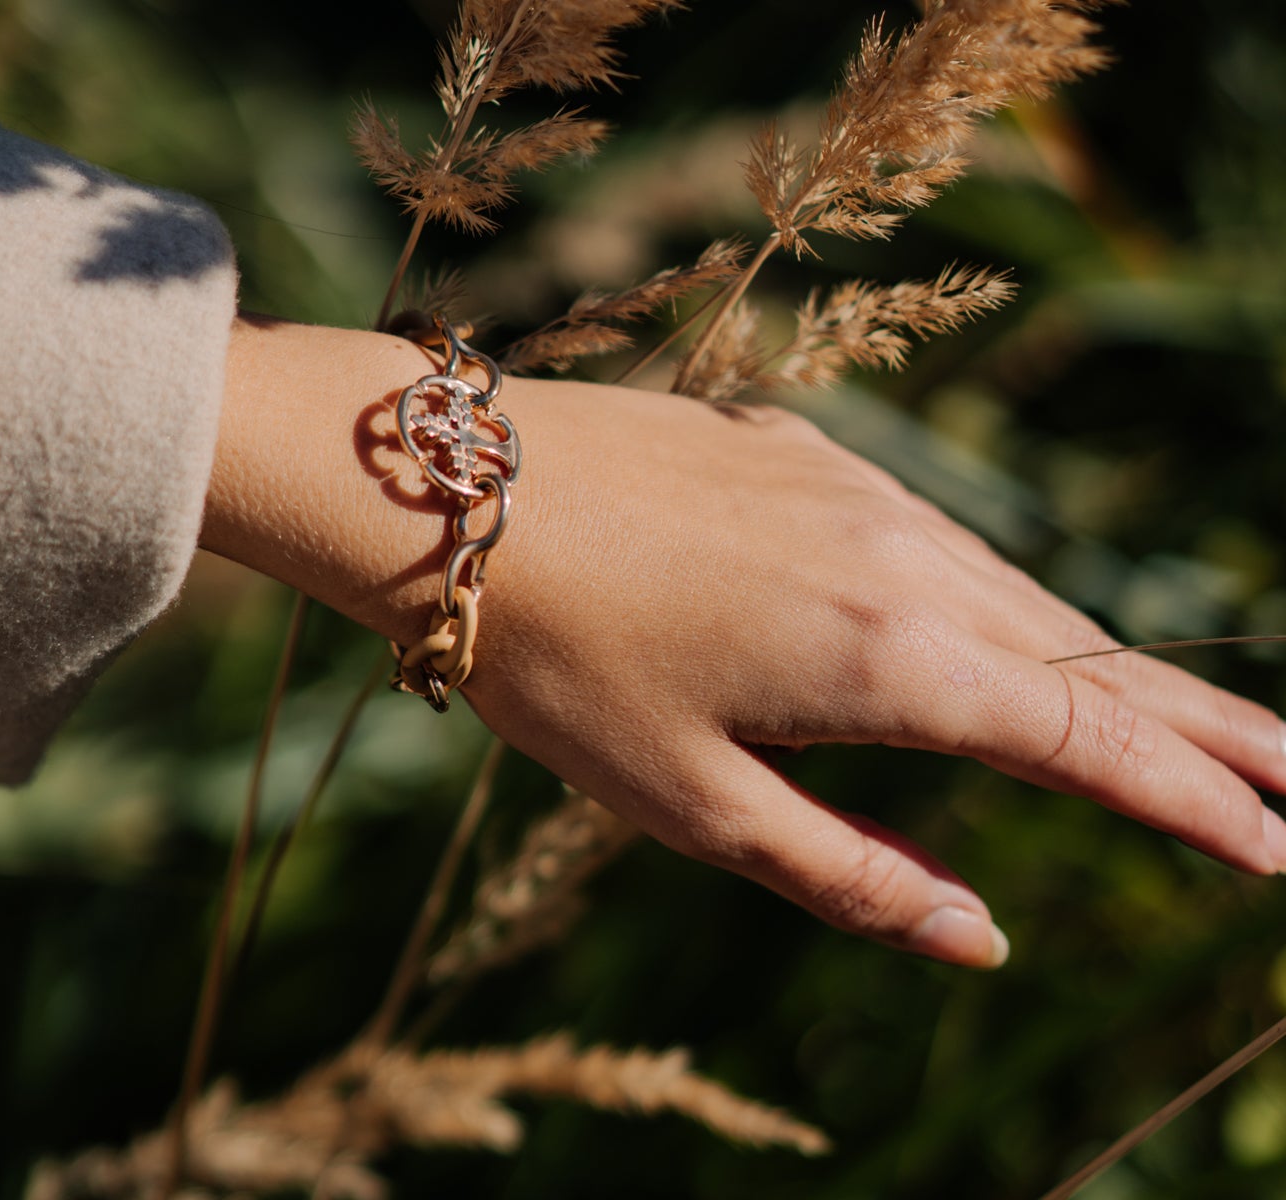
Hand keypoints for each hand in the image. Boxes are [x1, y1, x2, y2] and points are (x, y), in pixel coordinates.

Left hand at [203, 317, 1285, 966]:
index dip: (1194, 799)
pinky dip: (998, 598)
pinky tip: (1003, 628)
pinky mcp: (799, 456)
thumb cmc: (553, 662)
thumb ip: (850, 873)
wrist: (444, 492)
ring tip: (1178, 722)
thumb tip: (983, 937)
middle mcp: (899, 557)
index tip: (1278, 844)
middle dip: (1199, 728)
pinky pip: (934, 540)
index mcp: (887, 654)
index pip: (1088, 739)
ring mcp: (853, 493)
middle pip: (1085, 655)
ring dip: (1100, 661)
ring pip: (1014, 592)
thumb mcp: (690, 803)